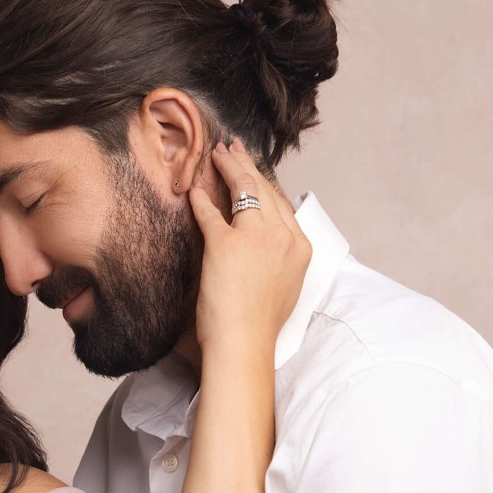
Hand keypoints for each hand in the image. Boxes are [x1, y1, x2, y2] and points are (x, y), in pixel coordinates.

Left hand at [189, 139, 309, 358]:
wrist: (245, 344)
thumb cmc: (259, 325)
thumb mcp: (284, 285)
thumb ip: (280, 258)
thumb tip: (267, 245)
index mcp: (301, 247)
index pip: (282, 203)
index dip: (265, 183)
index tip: (254, 170)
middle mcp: (284, 237)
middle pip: (264, 189)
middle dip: (246, 165)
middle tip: (233, 148)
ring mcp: (256, 238)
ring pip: (243, 189)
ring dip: (228, 168)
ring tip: (215, 154)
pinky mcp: (226, 244)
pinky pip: (210, 212)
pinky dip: (199, 198)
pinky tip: (192, 187)